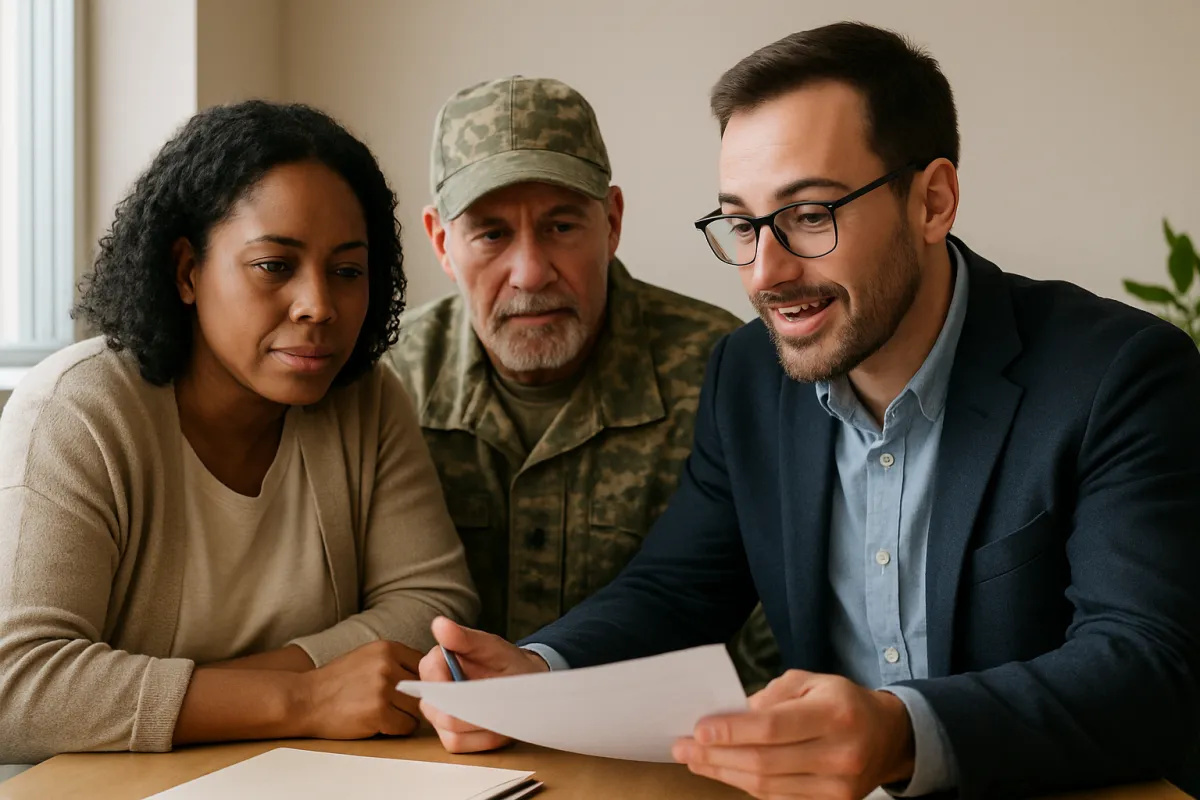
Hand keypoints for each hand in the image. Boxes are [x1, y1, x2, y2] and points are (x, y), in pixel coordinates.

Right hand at [296, 640, 423, 739]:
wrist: (304, 699)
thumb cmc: (336, 682)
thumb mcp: (367, 657)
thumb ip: (396, 661)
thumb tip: (430, 673)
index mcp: (387, 647)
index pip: (426, 664)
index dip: (422, 680)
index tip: (412, 690)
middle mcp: (388, 665)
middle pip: (426, 686)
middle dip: (417, 699)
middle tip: (399, 705)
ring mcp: (383, 688)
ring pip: (419, 708)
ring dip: (407, 715)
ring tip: (387, 714)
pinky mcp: (378, 712)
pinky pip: (407, 725)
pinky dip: (398, 729)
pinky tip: (381, 724)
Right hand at [417, 616, 548, 752]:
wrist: (524, 683)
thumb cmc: (506, 662)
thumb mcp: (492, 647)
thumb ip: (466, 638)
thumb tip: (439, 624)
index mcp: (437, 662)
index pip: (429, 673)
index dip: (450, 682)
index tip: (476, 685)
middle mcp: (432, 690)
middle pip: (434, 707)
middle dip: (466, 708)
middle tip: (494, 702)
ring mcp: (439, 715)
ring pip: (446, 729)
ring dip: (477, 726)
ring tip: (501, 713)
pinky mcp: (451, 735)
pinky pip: (457, 744)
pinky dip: (480, 740)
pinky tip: (499, 728)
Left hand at [672, 670, 914, 799]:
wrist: (889, 737)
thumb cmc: (842, 702)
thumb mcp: (810, 682)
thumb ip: (770, 697)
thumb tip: (727, 716)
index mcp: (835, 713)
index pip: (773, 727)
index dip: (732, 731)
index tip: (698, 729)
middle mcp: (840, 753)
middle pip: (765, 762)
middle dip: (717, 755)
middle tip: (683, 747)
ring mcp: (839, 786)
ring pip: (768, 786)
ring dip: (724, 773)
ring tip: (694, 760)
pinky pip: (779, 797)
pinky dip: (746, 785)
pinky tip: (724, 771)